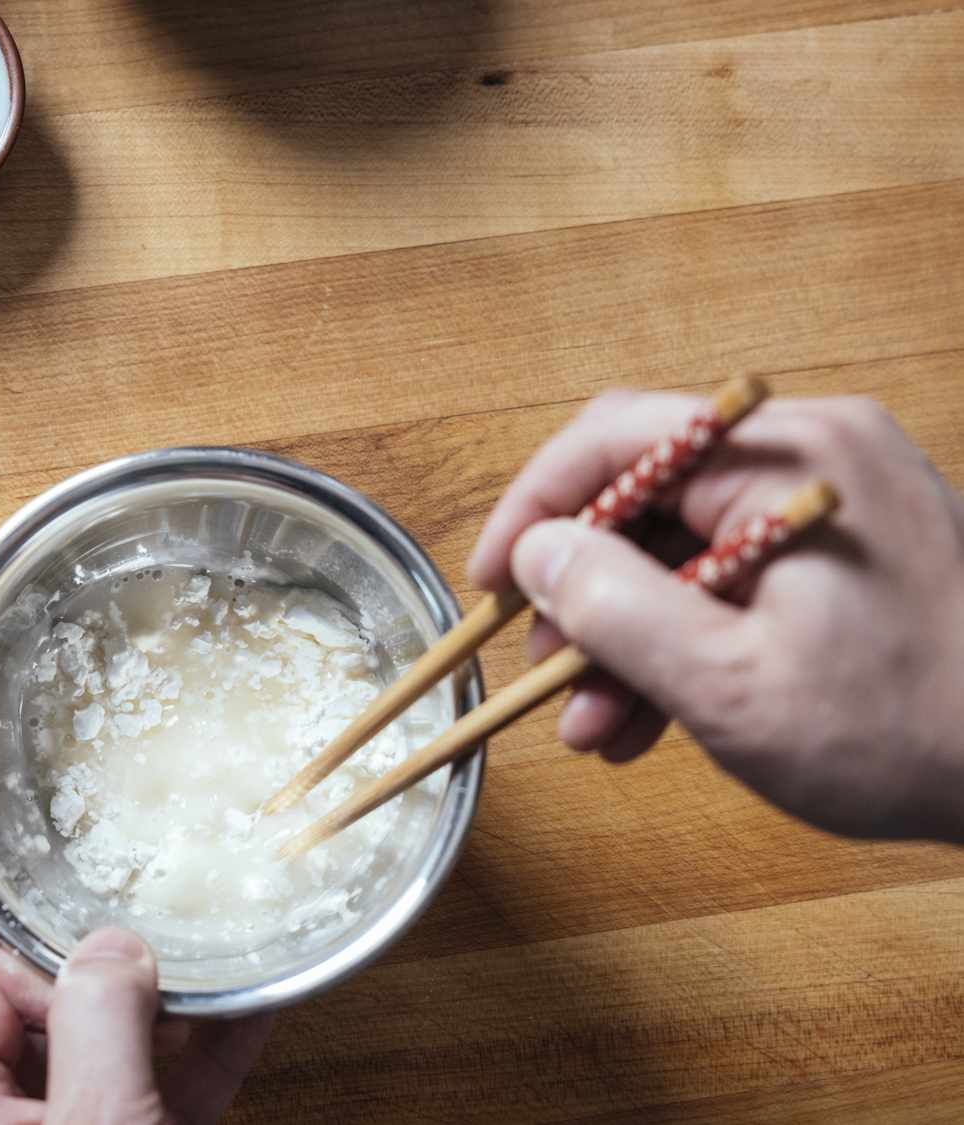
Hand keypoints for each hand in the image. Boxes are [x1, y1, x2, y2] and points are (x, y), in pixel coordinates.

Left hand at [0, 887, 272, 1124]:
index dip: (47, 955)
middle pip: (32, 992)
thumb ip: (98, 1030)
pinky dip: (204, 1049)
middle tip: (125, 866)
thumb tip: (113, 943)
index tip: (106, 953)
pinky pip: (157, 1085)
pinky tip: (251, 1005)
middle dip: (89, 940)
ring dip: (163, 993)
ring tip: (204, 933)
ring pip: (100, 1037)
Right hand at [468, 392, 963, 843]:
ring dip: (625, 635)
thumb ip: (614, 609)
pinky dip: (683, 641)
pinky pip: (729, 578)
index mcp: (790, 457)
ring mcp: (830, 504)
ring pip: (679, 548)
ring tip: (594, 725)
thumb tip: (534, 553)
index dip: (534, 507)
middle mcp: (812, 456)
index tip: (491, 583)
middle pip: (645, 498)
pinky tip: (648, 718)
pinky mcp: (843, 553)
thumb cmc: (909, 732)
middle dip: (582, 594)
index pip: (617, 439)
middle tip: (545, 676)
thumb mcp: (732, 684)